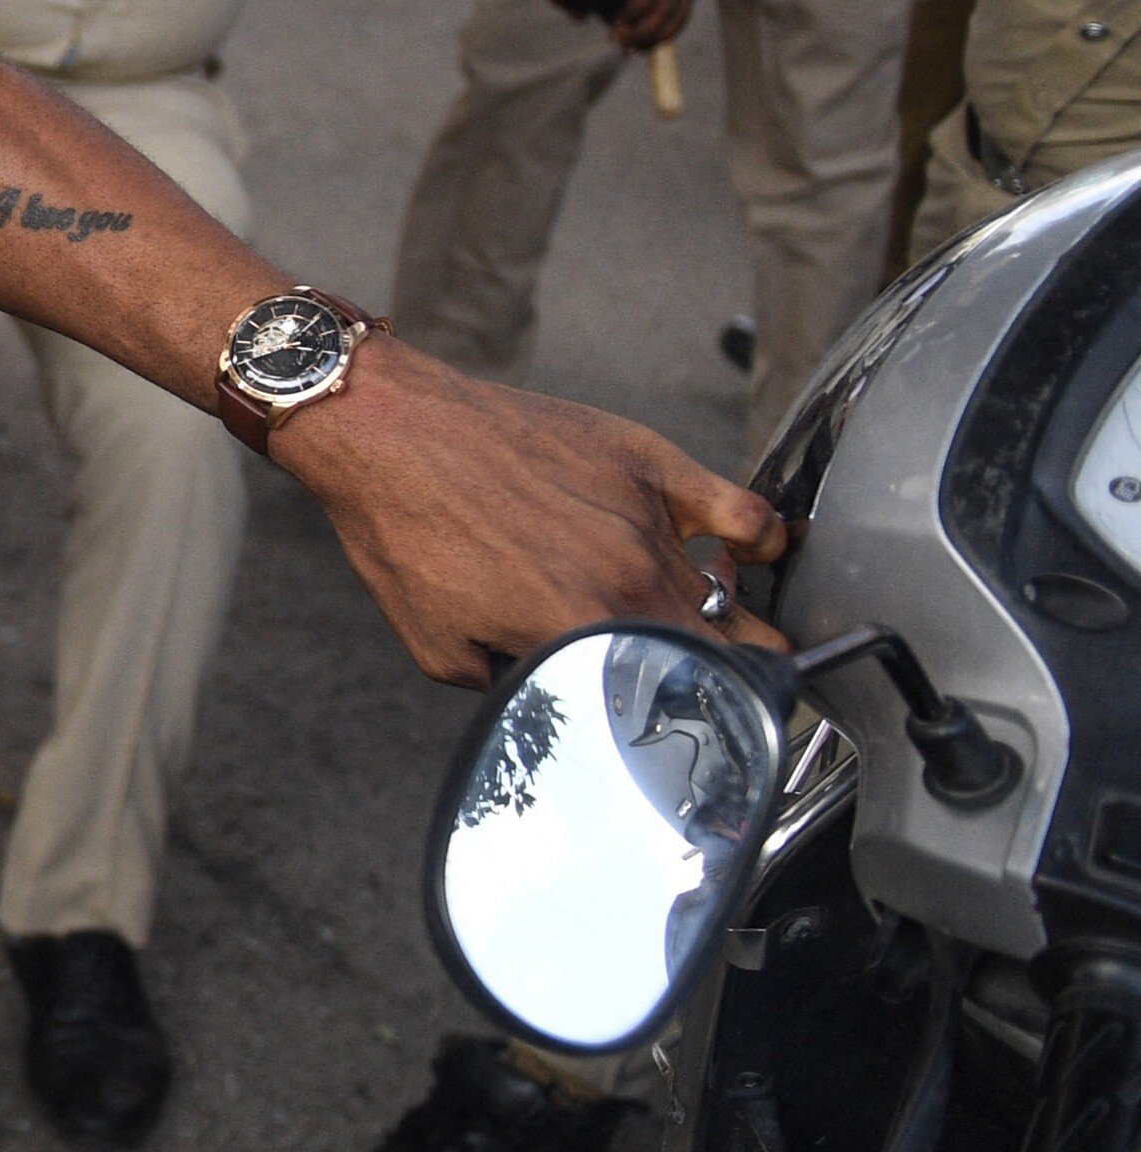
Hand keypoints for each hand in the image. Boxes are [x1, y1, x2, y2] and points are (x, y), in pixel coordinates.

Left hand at [273, 334, 787, 688]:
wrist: (389, 431)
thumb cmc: (402, 532)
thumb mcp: (441, 650)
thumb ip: (518, 685)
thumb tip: (558, 690)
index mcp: (585, 631)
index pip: (685, 694)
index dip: (700, 715)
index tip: (699, 719)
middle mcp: (631, 577)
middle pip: (734, 648)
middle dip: (733, 673)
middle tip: (720, 679)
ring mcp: (647, 516)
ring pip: (737, 586)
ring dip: (733, 612)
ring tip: (725, 622)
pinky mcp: (650, 462)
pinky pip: (742, 508)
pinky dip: (761, 537)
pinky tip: (753, 553)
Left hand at [580, 0, 689, 48]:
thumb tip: (579, 17)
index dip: (636, 10)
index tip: (616, 26)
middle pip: (669, 2)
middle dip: (646, 30)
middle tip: (621, 43)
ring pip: (680, 9)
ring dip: (659, 36)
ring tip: (632, 50)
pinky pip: (681, 10)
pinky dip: (667, 31)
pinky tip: (647, 45)